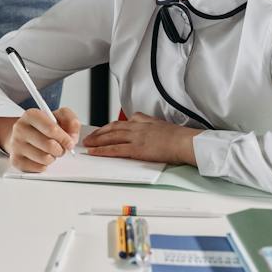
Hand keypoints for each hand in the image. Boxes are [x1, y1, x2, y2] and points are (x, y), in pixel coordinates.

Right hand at [2, 106, 80, 171]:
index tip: (70, 142)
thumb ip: (71, 120)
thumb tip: (73, 137)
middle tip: (60, 147)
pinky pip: (39, 168)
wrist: (23, 133)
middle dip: (61, 149)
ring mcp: (16, 145)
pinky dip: (44, 165)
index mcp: (31, 115)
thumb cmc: (43, 126)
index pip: (52, 129)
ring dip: (53, 157)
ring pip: (45, 158)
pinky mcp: (16, 160)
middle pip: (50, 145)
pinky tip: (41, 157)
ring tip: (49, 151)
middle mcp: (20, 128)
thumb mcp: (58, 116)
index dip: (65, 138)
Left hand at [83, 113, 198, 164]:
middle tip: (88, 138)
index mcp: (142, 121)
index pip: (120, 123)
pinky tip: (94, 152)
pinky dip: (102, 150)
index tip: (100, 130)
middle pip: (112, 129)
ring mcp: (135, 138)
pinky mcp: (136, 149)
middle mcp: (136, 127)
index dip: (108, 127)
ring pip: (110, 138)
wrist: (185, 142)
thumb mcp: (159, 123)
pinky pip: (115, 149)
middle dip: (98, 133)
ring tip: (87, 145)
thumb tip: (137, 119)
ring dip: (96, 141)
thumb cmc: (177, 136)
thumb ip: (146, 121)